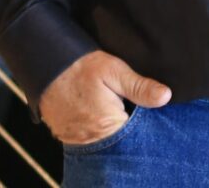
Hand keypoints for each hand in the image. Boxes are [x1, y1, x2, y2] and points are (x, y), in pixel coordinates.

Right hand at [39, 50, 170, 144]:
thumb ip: (139, 86)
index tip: (150, 116)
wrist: (43, 65)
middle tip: (130, 108)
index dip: (145, 127)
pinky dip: (95, 129)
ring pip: (103, 142)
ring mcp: (76, 140)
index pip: (136, 138)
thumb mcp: (113, 70)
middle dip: (129, 129)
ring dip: (112, 129)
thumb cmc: (79, 67)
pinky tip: (100, 113)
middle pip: (120, 142)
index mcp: (107, 126)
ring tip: (116, 109)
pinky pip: (87, 138)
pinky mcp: (65, 135)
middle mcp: (91, 140)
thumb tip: (166, 97)